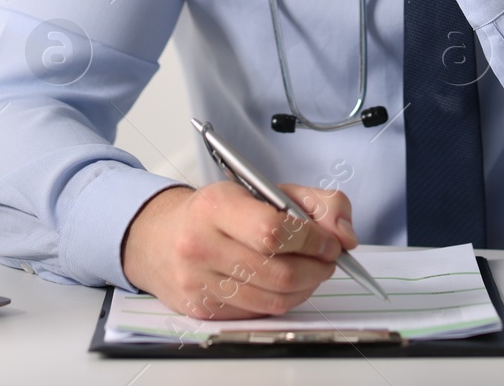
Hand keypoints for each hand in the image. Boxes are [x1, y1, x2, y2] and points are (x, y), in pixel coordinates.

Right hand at [120, 181, 356, 319]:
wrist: (159, 237)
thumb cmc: (215, 212)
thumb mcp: (261, 189)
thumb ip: (315, 202)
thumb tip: (344, 235)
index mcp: (215, 207)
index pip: (273, 231)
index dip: (311, 241)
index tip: (329, 242)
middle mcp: (200, 245)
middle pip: (278, 273)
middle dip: (317, 268)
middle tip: (327, 259)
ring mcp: (198, 282)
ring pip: (272, 300)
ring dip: (306, 288)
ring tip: (311, 271)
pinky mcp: (201, 309)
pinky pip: (257, 313)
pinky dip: (282, 301)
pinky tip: (284, 285)